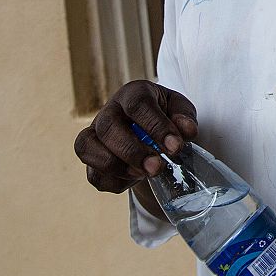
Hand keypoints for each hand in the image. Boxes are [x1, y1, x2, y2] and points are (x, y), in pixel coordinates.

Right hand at [73, 79, 198, 193]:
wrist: (147, 128)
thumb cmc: (163, 115)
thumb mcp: (178, 109)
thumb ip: (184, 116)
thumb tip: (187, 131)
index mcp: (132, 94)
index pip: (138, 105)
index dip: (157, 127)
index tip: (176, 147)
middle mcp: (109, 111)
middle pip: (108, 127)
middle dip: (132, 151)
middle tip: (157, 167)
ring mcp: (94, 134)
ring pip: (88, 148)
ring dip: (117, 167)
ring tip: (144, 175)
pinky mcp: (91, 158)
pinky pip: (94, 175)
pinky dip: (114, 181)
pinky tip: (134, 179)